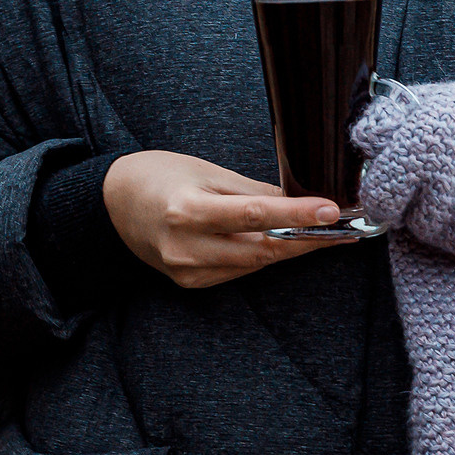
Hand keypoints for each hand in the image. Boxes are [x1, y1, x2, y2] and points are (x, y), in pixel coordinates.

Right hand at [102, 150, 353, 288]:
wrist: (112, 204)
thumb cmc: (157, 176)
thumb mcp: (204, 171)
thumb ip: (251, 190)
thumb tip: (298, 200)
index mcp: (187, 210)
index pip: (255, 216)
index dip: (297, 216)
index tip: (332, 211)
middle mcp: (186, 247)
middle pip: (261, 249)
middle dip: (305, 239)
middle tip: (341, 228)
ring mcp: (187, 271)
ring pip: (253, 264)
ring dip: (288, 250)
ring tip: (321, 234)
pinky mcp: (190, 283)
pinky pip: (237, 271)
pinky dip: (260, 257)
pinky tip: (277, 244)